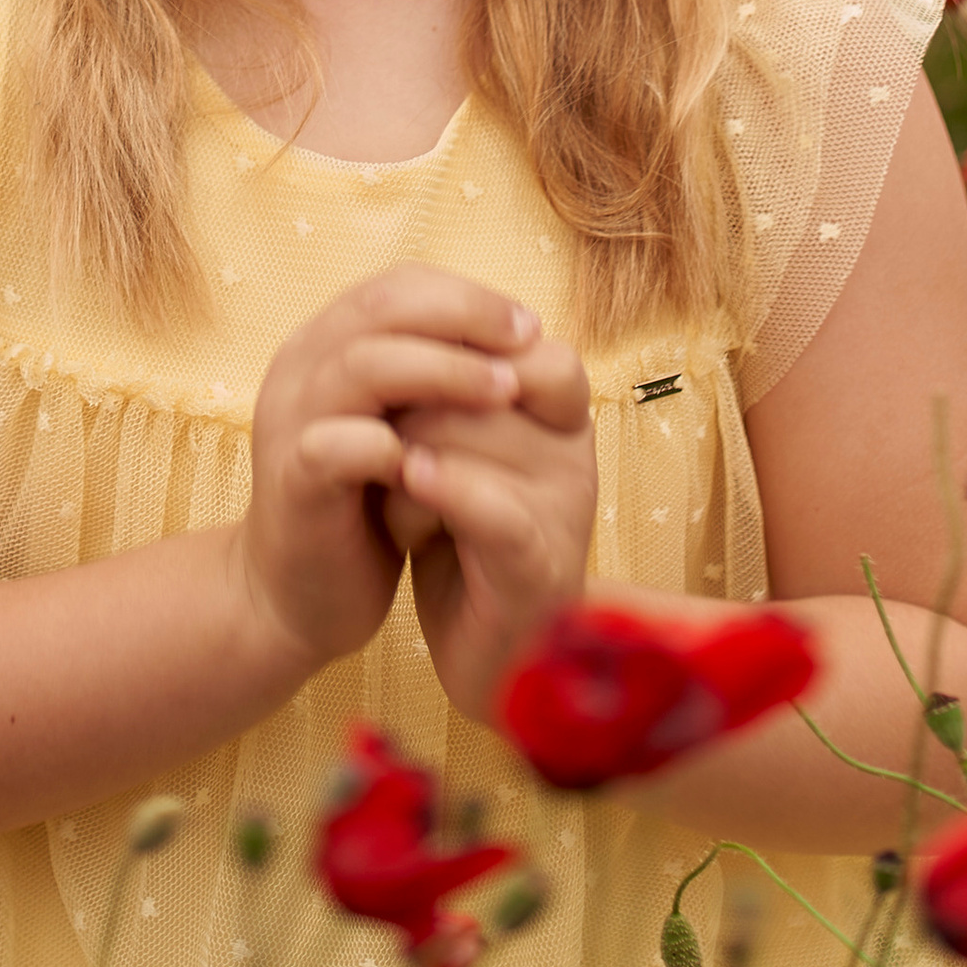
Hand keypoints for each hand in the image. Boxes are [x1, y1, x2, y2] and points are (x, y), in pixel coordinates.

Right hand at [236, 268, 544, 680]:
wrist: (294, 595)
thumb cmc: (363, 503)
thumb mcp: (400, 424)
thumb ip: (432, 375)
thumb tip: (519, 334)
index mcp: (325, 343)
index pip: (397, 285)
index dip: (466, 295)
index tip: (527, 321)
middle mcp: (299, 367)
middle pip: (382, 307)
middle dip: (465, 315)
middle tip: (528, 338)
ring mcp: (288, 421)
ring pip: (363, 365)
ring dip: (444, 370)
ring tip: (507, 390)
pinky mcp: (291, 482)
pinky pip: (334, 445)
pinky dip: (389, 444)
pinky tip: (437, 460)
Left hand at [396, 329, 596, 726]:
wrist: (489, 661)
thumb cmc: (464, 541)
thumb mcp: (457, 447)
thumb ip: (449, 385)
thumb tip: (399, 306)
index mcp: (560, 410)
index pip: (511, 334)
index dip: (446, 346)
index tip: (396, 381)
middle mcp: (574, 447)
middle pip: (473, 380)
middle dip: (408, 413)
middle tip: (392, 463)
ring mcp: (566, 504)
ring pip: (467, 434)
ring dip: (406, 466)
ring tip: (399, 508)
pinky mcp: (541, 562)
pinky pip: (489, 503)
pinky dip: (440, 490)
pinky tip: (407, 495)